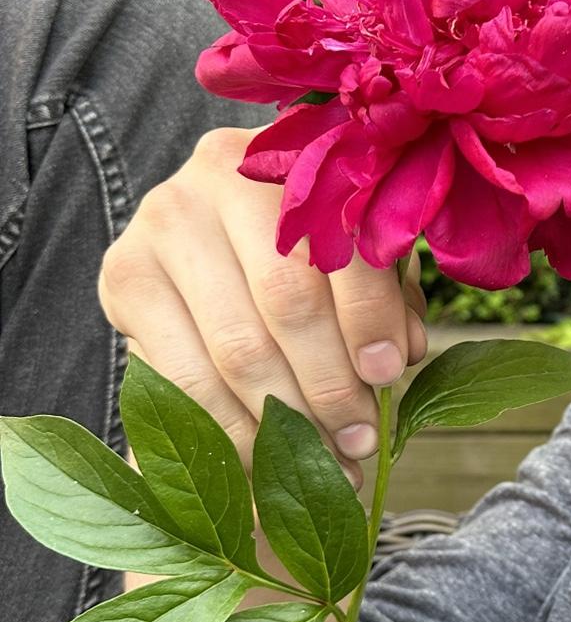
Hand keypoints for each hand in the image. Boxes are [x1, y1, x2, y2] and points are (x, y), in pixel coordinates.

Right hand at [99, 126, 427, 491]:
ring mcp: (164, 222)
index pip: (344, 243)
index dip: (370, 317)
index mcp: (301, 160)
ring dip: (287, 420)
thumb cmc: (315, 255)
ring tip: (324, 461)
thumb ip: (388, 303)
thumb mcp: (364, 267)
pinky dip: (228, 429)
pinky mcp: (123, 274)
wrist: (219, 241)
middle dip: (331, 384)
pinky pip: (180, 374)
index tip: (390, 375)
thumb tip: (396, 358)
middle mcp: (223, 175)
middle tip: (360, 439)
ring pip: (236, 345)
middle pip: (288, 300)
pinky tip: (264, 459)